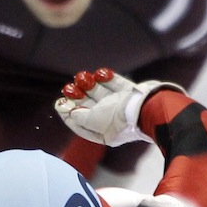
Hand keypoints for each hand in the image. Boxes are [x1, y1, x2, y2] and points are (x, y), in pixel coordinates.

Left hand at [55, 68, 178, 145]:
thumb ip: (79, 117)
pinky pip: (117, 84)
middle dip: (78, 97)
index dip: (68, 114)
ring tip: (82, 76)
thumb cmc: (119, 117)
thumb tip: (69, 112)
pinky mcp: (132, 93)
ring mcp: (123, 106)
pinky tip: (100, 73)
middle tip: (68, 87)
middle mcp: (112, 120)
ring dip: (90, 84)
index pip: (81, 125)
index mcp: (104, 133)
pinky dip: (108, 78)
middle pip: (90, 107)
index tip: (59, 103)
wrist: (147, 107)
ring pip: (102, 93)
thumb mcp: (93, 120)